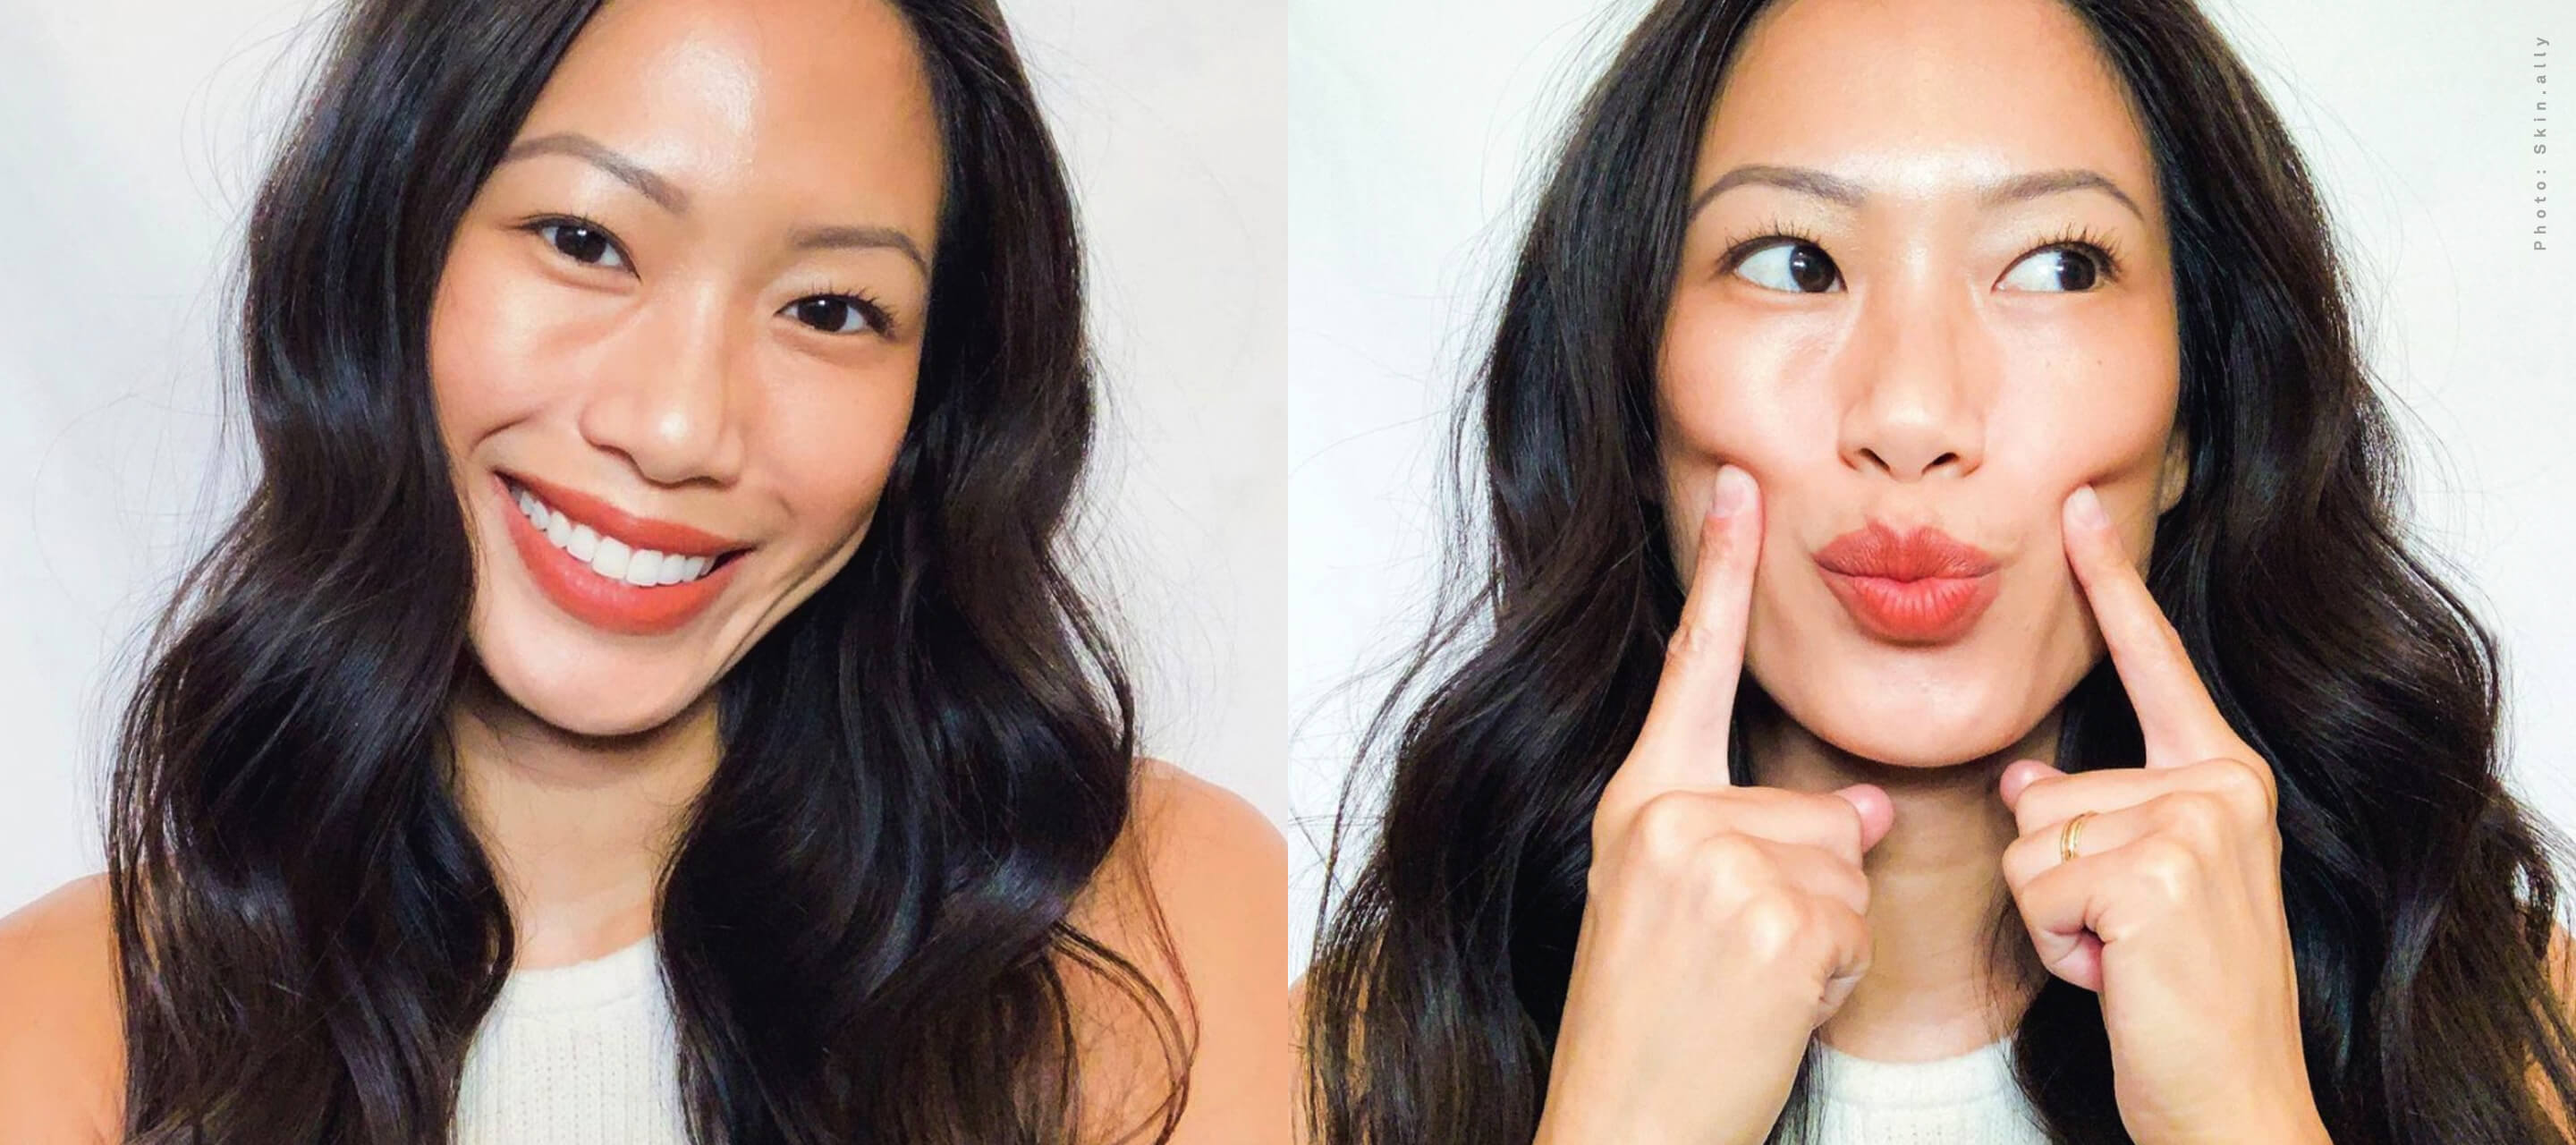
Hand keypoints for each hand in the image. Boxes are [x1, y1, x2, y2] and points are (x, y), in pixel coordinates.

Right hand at [1533, 465, 1898, 1144]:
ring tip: (1750, 986)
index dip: (1721, 574)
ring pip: (1847, 863)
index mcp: (1639, 803)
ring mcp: (1719, 865)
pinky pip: (1856, 916)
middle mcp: (1669, 818)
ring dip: (1826, 935)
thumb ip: (1748, 837)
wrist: (1623, 1120)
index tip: (1744, 485)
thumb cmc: (1650, 1023)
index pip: (1690, 672)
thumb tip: (1864, 815)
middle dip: (1814, 888)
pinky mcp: (1775, 919)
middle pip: (1820, 806)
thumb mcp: (1674, 907)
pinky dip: (1834, 970)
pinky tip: (1772, 1004)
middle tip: (1738, 962)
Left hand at [1993, 484, 2326, 1143]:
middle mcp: (2218, 788)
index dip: (2109, 584)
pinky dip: (2058, 945)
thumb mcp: (2138, 891)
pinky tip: (2117, 973)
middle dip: (2058, 878)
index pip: (2151, 665)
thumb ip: (2095, 819)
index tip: (2075, 506)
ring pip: (2029, 836)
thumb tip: (2025, 778)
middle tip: (2126, 939)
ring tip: (2123, 956)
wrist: (2228, 1096)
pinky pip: (2034, 886)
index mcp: (2221, 778)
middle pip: (2043, 789)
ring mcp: (2194, 826)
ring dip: (2056, 915)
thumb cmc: (2176, 998)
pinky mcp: (2155, 873)